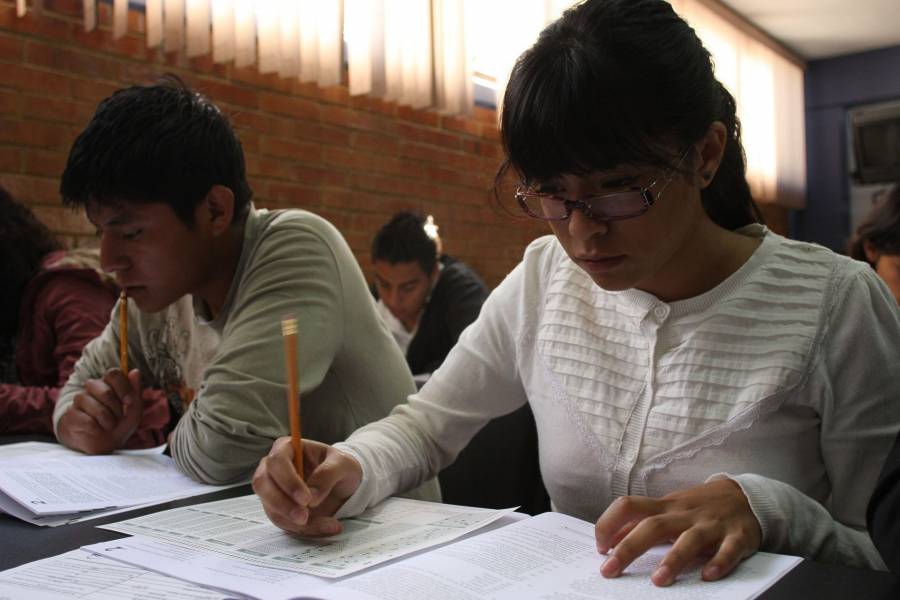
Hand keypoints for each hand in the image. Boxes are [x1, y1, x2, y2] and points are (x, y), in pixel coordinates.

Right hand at [57, 368, 145, 453]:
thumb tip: (135, 371)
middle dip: (117, 408)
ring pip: (95, 406)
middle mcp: (92, 388)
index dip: (123, 387)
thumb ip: (135, 391)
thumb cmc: (120, 423)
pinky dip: (97, 428)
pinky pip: (86, 419)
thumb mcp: (133, 410)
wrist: (103, 443)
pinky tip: (98, 429)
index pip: (113, 373)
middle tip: (119, 417)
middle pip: (105, 391)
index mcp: (109, 383)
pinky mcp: (71, 414)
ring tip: (110, 426)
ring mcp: (80, 400)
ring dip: (108, 420)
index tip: (130, 401)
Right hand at [252, 437, 362, 536]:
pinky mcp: (278, 509)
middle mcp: (274, 468)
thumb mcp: (342, 464)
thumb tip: (311, 498)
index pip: (277, 460)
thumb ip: (327, 475)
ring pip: (270, 507)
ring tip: (327, 523)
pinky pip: (283, 522)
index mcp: (287, 448)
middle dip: (282, 504)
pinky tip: (328, 526)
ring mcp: (273, 490)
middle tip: (304, 517)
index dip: (287, 480)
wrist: (343, 484)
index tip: (306, 498)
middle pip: (263, 484)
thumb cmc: (339, 466)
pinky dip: (304, 529)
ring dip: (293, 521)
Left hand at [594, 479, 761, 585]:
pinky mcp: (738, 536)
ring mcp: (712, 525)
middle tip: (609, 570)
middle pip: (653, 526)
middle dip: (629, 547)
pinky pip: (729, 550)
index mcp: (665, 506)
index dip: (610, 523)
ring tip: (658, 581)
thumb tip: (609, 538)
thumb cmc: (699, 506)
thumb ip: (641, 521)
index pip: (629, 506)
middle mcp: (685, 514)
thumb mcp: (668, 509)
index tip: (600, 546)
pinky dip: (719, 563)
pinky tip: (707, 576)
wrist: (746, 495)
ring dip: (674, 559)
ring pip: (690, 539)